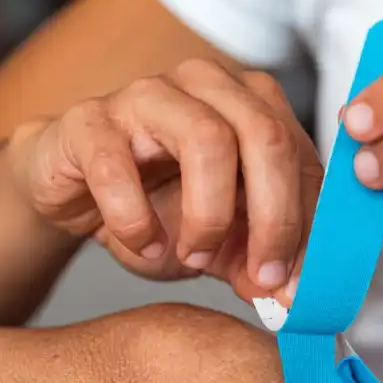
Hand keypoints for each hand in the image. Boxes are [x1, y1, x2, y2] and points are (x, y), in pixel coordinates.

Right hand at [6, 61, 320, 302]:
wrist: (73, 189)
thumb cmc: (154, 202)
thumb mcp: (223, 238)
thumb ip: (259, 260)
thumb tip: (293, 296)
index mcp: (252, 104)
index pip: (303, 159)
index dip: (309, 226)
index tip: (299, 284)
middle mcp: (207, 85)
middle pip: (266, 137)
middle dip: (275, 218)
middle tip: (263, 276)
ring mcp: (147, 95)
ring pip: (206, 138)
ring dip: (210, 215)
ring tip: (196, 257)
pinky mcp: (89, 120)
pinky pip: (119, 167)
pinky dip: (136, 220)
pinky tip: (145, 246)